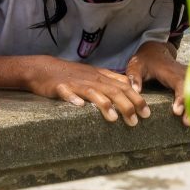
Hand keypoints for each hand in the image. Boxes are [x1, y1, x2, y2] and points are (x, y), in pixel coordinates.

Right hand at [24, 56, 150, 125]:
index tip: (147, 113)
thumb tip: (130, 86)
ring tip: (113, 118)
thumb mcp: (92, 74)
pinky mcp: (59, 87)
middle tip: (136, 121)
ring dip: (104, 104)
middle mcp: (90, 78)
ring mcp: (75, 83)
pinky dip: (73, 98)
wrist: (42, 68)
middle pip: (112, 90)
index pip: (123, 86)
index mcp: (100, 76)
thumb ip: (110, 79)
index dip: (136, 98)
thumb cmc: (70, 74)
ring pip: (93, 92)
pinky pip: (67, 92)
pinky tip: (78, 105)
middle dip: (126, 105)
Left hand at [126, 41, 188, 125]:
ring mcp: (189, 79)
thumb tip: (136, 91)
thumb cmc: (145, 60)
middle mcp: (184, 75)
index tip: (177, 111)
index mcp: (171, 71)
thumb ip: (134, 77)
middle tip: (187, 122)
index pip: (179, 84)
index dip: (180, 97)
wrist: (155, 51)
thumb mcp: (136, 65)